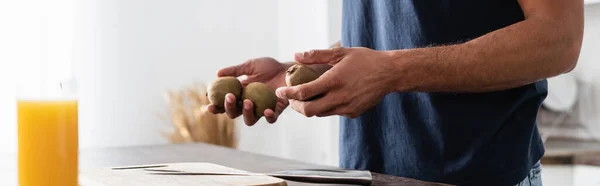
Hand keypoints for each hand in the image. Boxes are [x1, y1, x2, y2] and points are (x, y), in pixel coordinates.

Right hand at [207, 57, 290, 124]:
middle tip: (229, 97)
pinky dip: (268, 117)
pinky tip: (266, 111)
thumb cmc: (270, 67)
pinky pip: (270, 119)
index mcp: (240, 95)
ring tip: (247, 102)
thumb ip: (235, 70)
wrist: (289, 70)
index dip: (215, 106)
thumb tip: (217, 74)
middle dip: (229, 108)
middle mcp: (248, 104)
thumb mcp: (250, 65)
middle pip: (234, 113)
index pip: (224, 103)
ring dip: (246, 113)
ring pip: (250, 120)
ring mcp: (261, 109)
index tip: (209, 104)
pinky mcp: (275, 111)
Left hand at [275, 47, 395, 117]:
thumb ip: (316, 55)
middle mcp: (339, 97)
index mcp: (334, 81)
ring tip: (307, 97)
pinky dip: (326, 107)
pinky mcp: (353, 113)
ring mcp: (346, 107)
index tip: (280, 91)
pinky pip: (333, 113)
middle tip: (292, 99)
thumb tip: (295, 55)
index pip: (304, 92)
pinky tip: (328, 97)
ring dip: (310, 107)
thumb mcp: (340, 52)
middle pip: (308, 111)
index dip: (288, 93)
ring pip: (320, 113)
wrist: (390, 73)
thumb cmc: (365, 60)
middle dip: (296, 106)